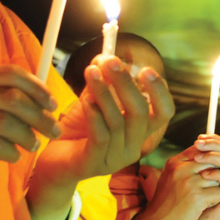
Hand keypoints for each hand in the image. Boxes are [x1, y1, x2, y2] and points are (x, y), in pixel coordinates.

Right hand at [0, 66, 59, 193]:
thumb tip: (34, 96)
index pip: (8, 74)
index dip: (37, 87)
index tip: (52, 104)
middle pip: (11, 97)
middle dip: (40, 114)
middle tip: (54, 130)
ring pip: (4, 122)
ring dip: (28, 136)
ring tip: (34, 146)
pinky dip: (10, 152)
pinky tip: (14, 157)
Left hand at [35, 55, 172, 187]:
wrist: (55, 162)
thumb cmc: (78, 131)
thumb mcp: (93, 102)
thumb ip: (103, 82)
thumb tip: (105, 55)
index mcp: (140, 132)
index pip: (163, 113)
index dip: (159, 91)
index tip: (145, 69)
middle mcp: (133, 147)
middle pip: (141, 114)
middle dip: (126, 83)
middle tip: (111, 61)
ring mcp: (115, 159)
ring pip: (118, 122)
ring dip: (105, 93)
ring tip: (91, 72)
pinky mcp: (94, 164)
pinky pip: (101, 137)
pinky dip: (94, 115)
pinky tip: (86, 100)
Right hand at [139, 146, 219, 219]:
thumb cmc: (164, 205)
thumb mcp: (169, 179)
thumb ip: (184, 166)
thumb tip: (204, 155)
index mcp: (174, 163)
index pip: (199, 151)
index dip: (207, 162)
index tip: (207, 175)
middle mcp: (181, 169)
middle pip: (211, 162)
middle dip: (213, 175)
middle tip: (206, 189)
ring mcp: (190, 182)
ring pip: (217, 177)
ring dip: (214, 189)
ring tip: (202, 200)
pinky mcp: (198, 197)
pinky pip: (218, 192)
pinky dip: (214, 201)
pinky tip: (203, 208)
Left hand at [187, 134, 219, 219]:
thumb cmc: (191, 204)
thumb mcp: (191, 178)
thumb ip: (196, 163)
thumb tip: (195, 143)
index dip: (214, 139)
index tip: (198, 137)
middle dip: (214, 145)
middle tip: (198, 143)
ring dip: (215, 157)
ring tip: (197, 159)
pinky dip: (217, 174)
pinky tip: (204, 174)